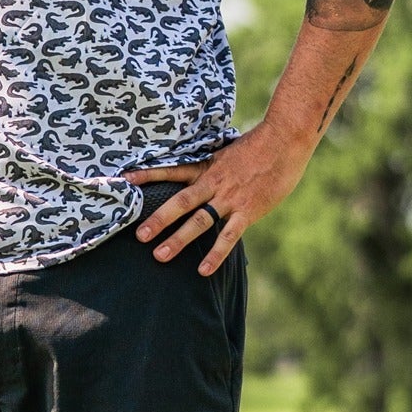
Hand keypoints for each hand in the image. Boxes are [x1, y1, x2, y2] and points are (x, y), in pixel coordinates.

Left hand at [128, 123, 312, 274]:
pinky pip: (229, 236)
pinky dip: (216, 254)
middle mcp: (214, 183)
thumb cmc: (259, 146)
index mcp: (207, 167)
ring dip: (179, 239)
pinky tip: (203, 270)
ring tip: (159, 255)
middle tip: (139, 236)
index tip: (126, 180)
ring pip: (199, 221)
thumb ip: (212, 166)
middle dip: (158, 219)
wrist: (285, 140)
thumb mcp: (228, 152)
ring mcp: (230, 198)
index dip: (148, 175)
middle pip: (180, 202)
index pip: (172, 171)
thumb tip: (198, 173)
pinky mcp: (248, 210)